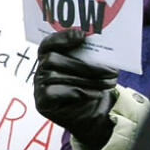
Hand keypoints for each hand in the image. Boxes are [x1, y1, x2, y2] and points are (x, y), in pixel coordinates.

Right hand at [33, 28, 117, 149]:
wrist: (89, 115)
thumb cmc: (89, 87)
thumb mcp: (90, 69)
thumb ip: (89, 56)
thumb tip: (102, 47)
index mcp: (49, 57)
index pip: (48, 43)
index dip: (61, 37)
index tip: (81, 35)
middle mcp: (40, 70)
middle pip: (52, 59)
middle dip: (84, 65)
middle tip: (111, 71)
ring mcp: (38, 86)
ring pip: (57, 76)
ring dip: (88, 80)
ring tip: (109, 83)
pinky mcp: (42, 102)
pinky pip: (56, 92)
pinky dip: (80, 92)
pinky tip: (95, 94)